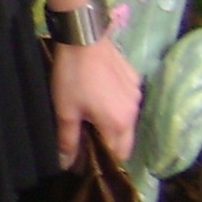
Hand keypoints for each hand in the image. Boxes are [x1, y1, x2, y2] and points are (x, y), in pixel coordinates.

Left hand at [51, 36, 140, 166]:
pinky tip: (101, 95)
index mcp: (117, 124)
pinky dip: (117, 105)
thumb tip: (66, 164)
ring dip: (114, 124)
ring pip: (128, 120)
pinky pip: (128, 101)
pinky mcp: (134, 78)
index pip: (117, 154)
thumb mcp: (65, 110)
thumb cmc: (72, 77)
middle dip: (110, 144)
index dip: (103, 159)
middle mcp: (133, 112)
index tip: (89, 158)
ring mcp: (136, 94)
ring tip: (93, 117)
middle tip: (89, 139)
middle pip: (126, 140)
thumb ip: (68, 140)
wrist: (84, 37)